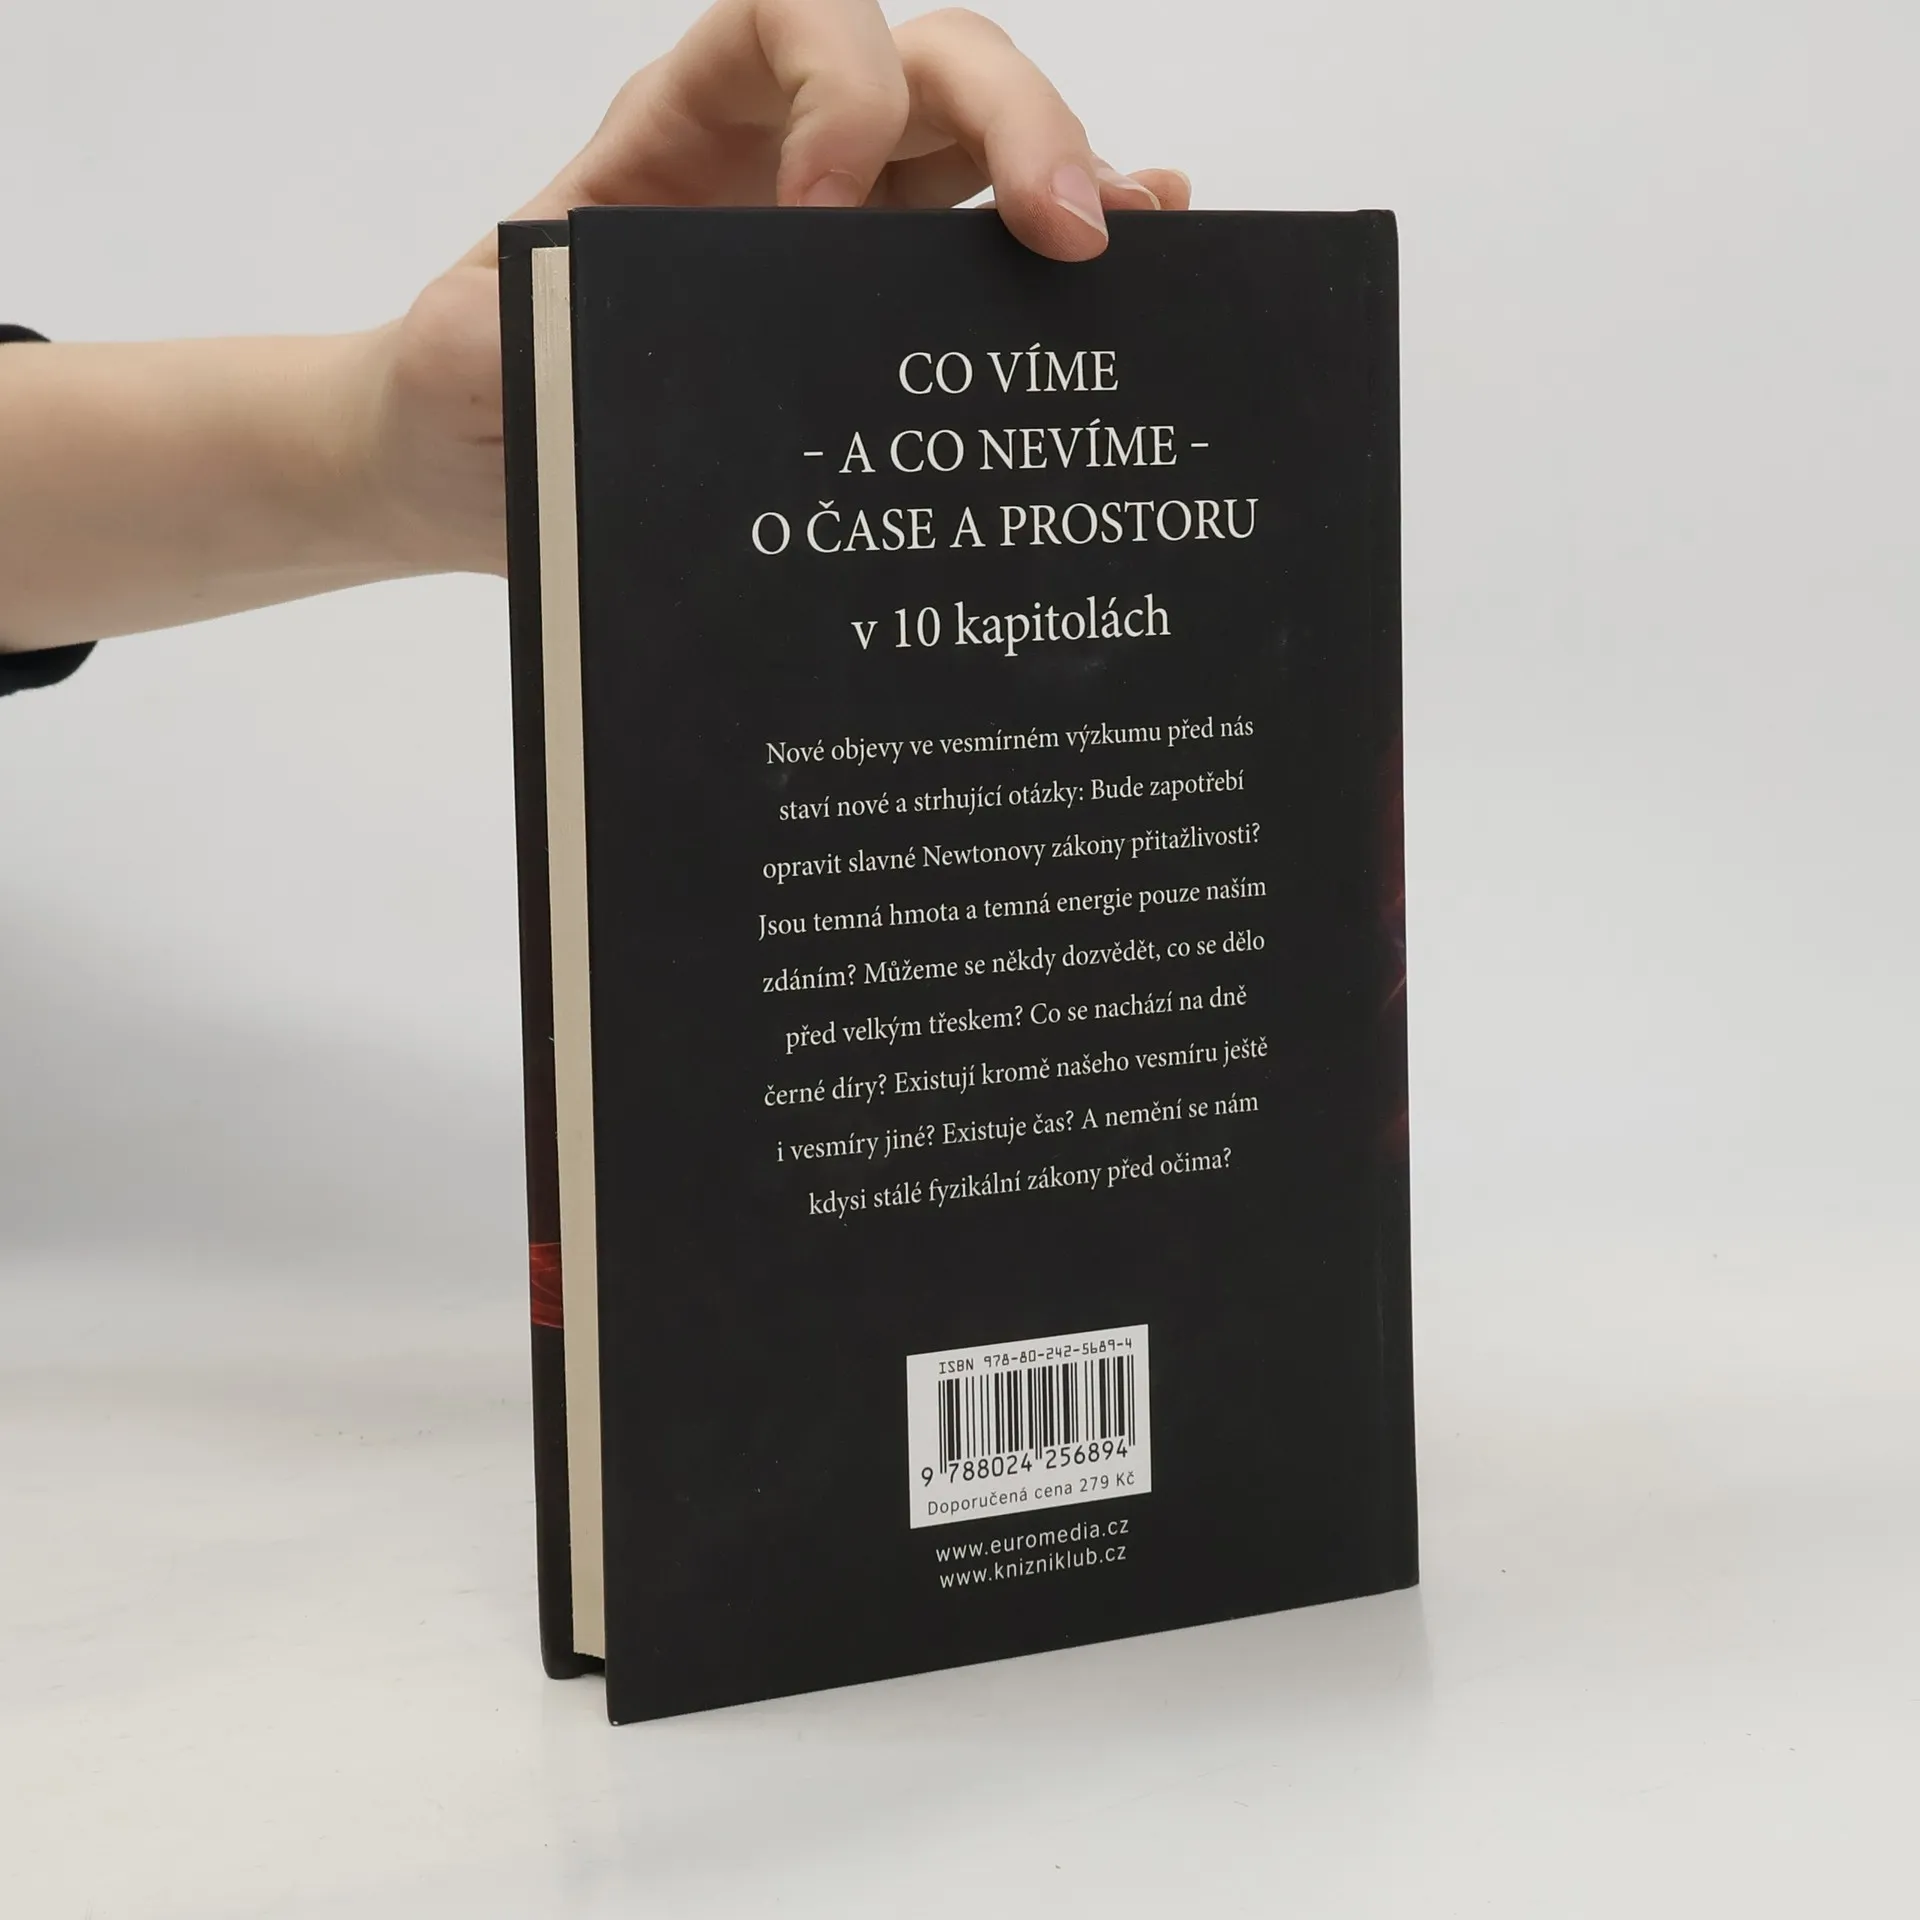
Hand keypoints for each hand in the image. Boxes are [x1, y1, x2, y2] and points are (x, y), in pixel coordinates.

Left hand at [367, 0, 1190, 576]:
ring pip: (982, 147)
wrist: (478, 473)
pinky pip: (986, 251)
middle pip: (929, 66)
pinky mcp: (876, 317)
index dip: (837, 84)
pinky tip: (1140, 254)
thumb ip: (501, 334)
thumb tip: (580, 343)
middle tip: (1067, 231)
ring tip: (1139, 233)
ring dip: (1067, 172)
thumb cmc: (468, 399)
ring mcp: (843, 234)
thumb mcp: (456, 362)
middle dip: (1011, 123)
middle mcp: (780, 160)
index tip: (831, 218)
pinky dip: (1065, 238)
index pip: (786, 21)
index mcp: (678, 138)